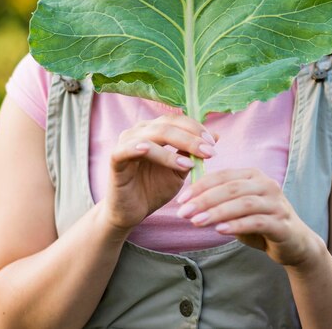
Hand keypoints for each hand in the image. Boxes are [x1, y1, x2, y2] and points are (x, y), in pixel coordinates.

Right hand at [101, 113, 217, 232]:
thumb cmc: (154, 189)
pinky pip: (128, 149)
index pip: (177, 120)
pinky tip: (157, 155)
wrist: (132, 212)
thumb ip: (192, 153)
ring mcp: (125, 142)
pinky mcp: (115, 157)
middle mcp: (139, 131)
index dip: (195, 128)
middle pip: (167, 125)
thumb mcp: (179, 170)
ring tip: (191, 164)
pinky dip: (143, 149)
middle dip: (191, 138)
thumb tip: (216, 136)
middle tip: (209, 152)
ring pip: (153, 136)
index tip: (213, 144)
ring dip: (174, 147)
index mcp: (154, 129)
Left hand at [176, 168, 322, 266]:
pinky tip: (220, 230)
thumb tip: (189, 200)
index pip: (223, 175)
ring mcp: (276, 203)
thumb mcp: (239, 208)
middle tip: (183, 212)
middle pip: (231, 188)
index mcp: (253, 175)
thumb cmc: (261, 223)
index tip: (181, 199)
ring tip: (197, 222)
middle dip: (204, 199)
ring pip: (242, 203)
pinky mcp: (282, 223)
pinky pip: (256, 221)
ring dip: (217, 212)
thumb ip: (221, 201)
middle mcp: (266, 184)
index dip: (200, 186)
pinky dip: (236, 225)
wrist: (295, 244)